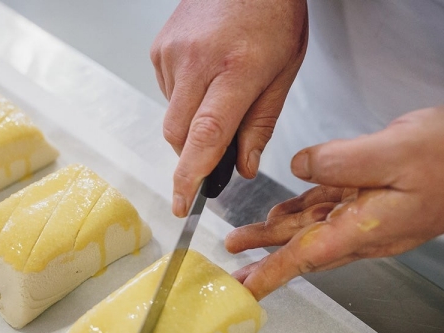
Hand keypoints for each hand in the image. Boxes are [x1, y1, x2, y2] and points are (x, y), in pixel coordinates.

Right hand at [151, 0, 307, 215]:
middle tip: (215, 148)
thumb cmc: (272, 14)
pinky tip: (204, 76)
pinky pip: (166, 93)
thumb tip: (243, 168)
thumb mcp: (284, 72)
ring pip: (172, 115)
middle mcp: (198, 61)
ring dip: (191, 122)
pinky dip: (183, 99)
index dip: (191, 175)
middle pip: (178, 134)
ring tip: (218, 90)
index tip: (182, 203)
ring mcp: (172, 53)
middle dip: (192, 153)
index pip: (206, 134)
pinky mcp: (159, 49)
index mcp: (238, 68)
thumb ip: (261, 124)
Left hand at [225, 106, 443, 299]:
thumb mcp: (394, 151)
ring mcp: (368, 216)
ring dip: (274, 233)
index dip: (268, 274)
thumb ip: (339, 162)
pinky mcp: (373, 198)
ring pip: (309, 228)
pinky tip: (283, 209)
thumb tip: (298, 167)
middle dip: (262, 259)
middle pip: (299, 248)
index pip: (303, 258)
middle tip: (230, 272)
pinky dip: (302, 208)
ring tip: (243, 238)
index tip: (242, 292)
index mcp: (363, 227)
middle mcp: (362, 229)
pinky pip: (328, 207)